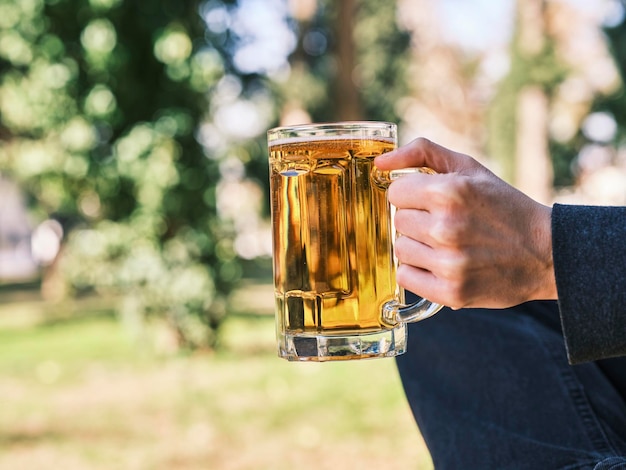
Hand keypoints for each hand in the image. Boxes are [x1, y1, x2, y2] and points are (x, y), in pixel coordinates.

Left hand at [374, 138, 556, 308]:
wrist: (545, 253)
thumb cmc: (503, 207)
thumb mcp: (469, 168)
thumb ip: (421, 153)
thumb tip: (379, 162)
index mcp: (449, 192)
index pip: (395, 192)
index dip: (413, 195)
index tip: (433, 201)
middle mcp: (447, 228)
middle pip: (398, 221)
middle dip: (418, 220)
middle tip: (447, 224)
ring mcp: (449, 263)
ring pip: (400, 249)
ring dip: (418, 246)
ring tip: (448, 245)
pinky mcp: (451, 292)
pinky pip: (405, 277)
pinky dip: (419, 272)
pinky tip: (443, 264)